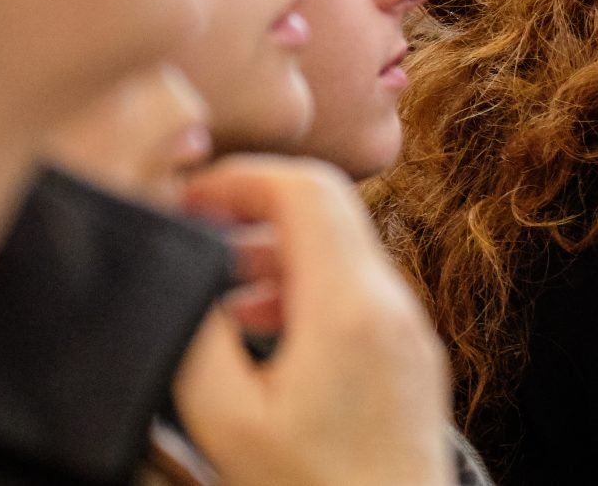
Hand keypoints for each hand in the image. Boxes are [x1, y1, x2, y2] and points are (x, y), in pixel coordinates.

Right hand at [173, 156, 452, 485]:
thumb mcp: (227, 422)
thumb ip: (198, 339)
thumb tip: (184, 284)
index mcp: (349, 306)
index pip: (305, 188)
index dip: (241, 176)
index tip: (191, 194)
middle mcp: (393, 304)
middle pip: (328, 209)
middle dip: (254, 207)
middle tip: (195, 229)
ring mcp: (411, 329)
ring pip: (344, 250)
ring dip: (277, 251)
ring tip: (216, 287)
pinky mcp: (413, 357)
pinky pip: (360, 291)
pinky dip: (307, 287)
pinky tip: (260, 330)